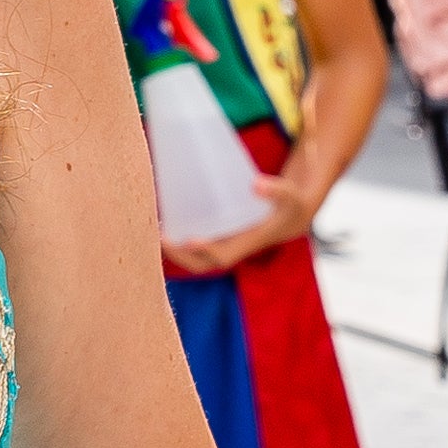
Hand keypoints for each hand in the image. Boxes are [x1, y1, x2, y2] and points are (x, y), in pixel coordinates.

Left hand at [162, 158, 322, 278]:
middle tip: (160, 237)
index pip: (222, 256)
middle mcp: (232, 246)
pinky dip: (179, 237)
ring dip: (174, 249)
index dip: (205, 251)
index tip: (189, 240)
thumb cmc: (290, 205)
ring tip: (155, 230)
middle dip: (180, 256)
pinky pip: (195, 243)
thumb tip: (255, 184)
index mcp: (248, 243)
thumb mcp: (289, 196)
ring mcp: (224, 242)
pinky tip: (166, 219)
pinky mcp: (220, 234)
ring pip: (194, 256)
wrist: (292, 216)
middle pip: (201, 263)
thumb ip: (276, 190)